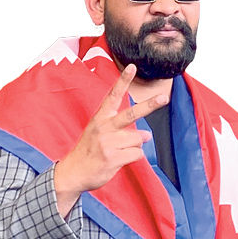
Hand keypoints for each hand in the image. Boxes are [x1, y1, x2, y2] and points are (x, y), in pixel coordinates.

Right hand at [53, 64, 168, 216]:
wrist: (73, 172)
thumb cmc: (89, 151)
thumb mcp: (98, 132)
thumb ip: (122, 130)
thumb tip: (147, 135)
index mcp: (100, 118)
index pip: (113, 96)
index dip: (122, 81)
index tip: (132, 66)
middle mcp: (104, 127)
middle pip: (131, 114)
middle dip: (150, 105)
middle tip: (164, 97)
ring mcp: (108, 143)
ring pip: (138, 139)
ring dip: (134, 146)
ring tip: (119, 151)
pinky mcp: (113, 158)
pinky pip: (137, 154)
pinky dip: (133, 157)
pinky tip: (120, 160)